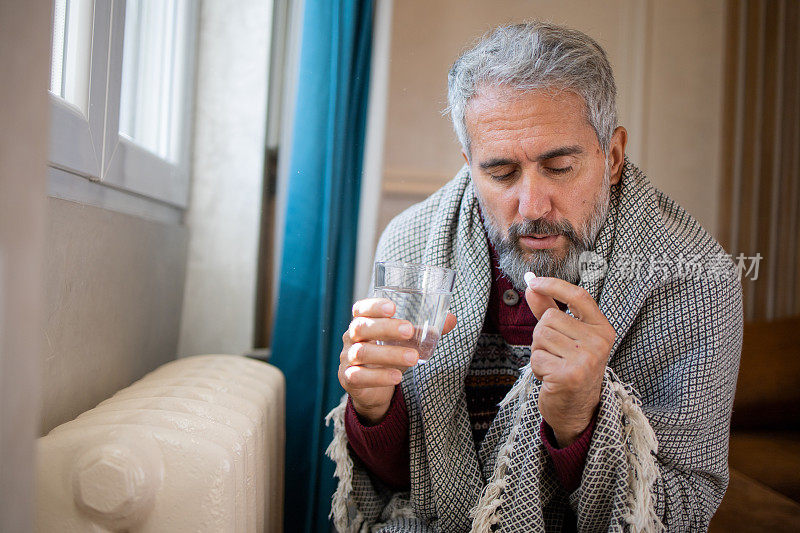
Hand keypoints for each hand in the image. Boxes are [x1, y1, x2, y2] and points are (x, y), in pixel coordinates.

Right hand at [339, 297, 456, 423]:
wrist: (372, 389)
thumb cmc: (388, 356)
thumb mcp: (405, 342)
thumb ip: (425, 331)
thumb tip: (451, 319)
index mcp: (363, 322)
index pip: (361, 309)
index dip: (373, 306)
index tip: (393, 307)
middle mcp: (351, 338)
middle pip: (361, 327)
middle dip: (385, 328)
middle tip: (409, 331)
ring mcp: (347, 359)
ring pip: (362, 352)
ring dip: (389, 354)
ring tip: (413, 357)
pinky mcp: (348, 379)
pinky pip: (359, 376)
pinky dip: (379, 377)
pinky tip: (397, 377)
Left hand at [524, 276, 615, 446]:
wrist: (577, 410)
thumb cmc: (570, 368)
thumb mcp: (566, 337)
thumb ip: (549, 309)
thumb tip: (531, 285)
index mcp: (602, 329)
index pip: (578, 296)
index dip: (553, 285)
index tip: (533, 282)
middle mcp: (598, 342)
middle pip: (550, 318)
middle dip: (542, 335)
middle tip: (555, 354)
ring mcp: (585, 359)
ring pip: (541, 336)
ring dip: (539, 352)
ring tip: (553, 365)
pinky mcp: (569, 375)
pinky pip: (536, 357)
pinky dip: (536, 367)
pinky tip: (550, 377)